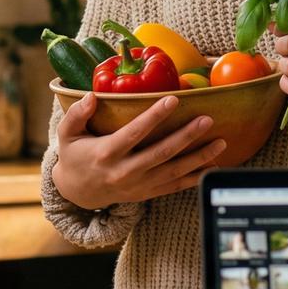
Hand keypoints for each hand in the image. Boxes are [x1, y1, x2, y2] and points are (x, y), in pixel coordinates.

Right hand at [50, 93, 225, 211]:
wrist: (78, 193)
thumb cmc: (75, 156)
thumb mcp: (67, 135)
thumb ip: (77, 114)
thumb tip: (91, 96)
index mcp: (107, 153)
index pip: (134, 133)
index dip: (154, 116)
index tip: (173, 99)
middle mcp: (125, 171)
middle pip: (161, 153)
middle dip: (186, 136)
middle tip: (206, 120)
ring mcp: (139, 185)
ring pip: (174, 171)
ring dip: (199, 157)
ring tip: (220, 142)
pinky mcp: (148, 193)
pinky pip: (176, 186)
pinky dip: (196, 177)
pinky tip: (214, 166)